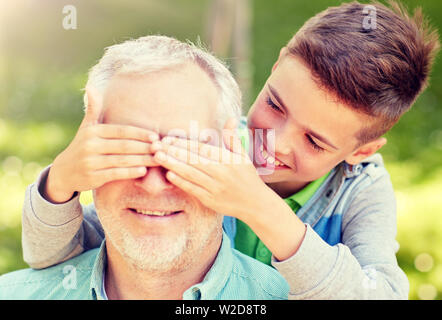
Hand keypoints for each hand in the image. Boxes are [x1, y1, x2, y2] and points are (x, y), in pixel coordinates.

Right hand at [43, 86, 159, 202]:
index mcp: (93, 131)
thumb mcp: (86, 127)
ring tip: (157, 159)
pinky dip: (130, 172)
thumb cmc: (82, 147)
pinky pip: (115, 174)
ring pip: (122, 160)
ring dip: (142, 160)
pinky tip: (143, 170)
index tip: (155, 136)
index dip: (139, 133)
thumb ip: (93, 109)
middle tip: (161, 148)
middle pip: (124, 146)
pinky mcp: (92, 177)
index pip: (121, 131)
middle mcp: (90, 145)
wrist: (64, 172)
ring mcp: (91, 162)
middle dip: (145, 147)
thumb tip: (91, 87)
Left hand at [151, 118, 274, 220]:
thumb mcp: (243, 156)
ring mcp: (215, 188)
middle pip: (193, 160)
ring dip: (173, 165)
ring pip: (190, 174)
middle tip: (157, 145)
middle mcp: (221, 173)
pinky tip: (169, 174)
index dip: (184, 144)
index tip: (169, 138)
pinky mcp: (211, 200)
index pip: (202, 149)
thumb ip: (232, 138)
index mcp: (228, 160)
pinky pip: (193, 189)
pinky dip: (181, 182)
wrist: (255, 204)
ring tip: (158, 157)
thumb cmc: (248, 177)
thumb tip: (230, 119)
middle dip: (173, 152)